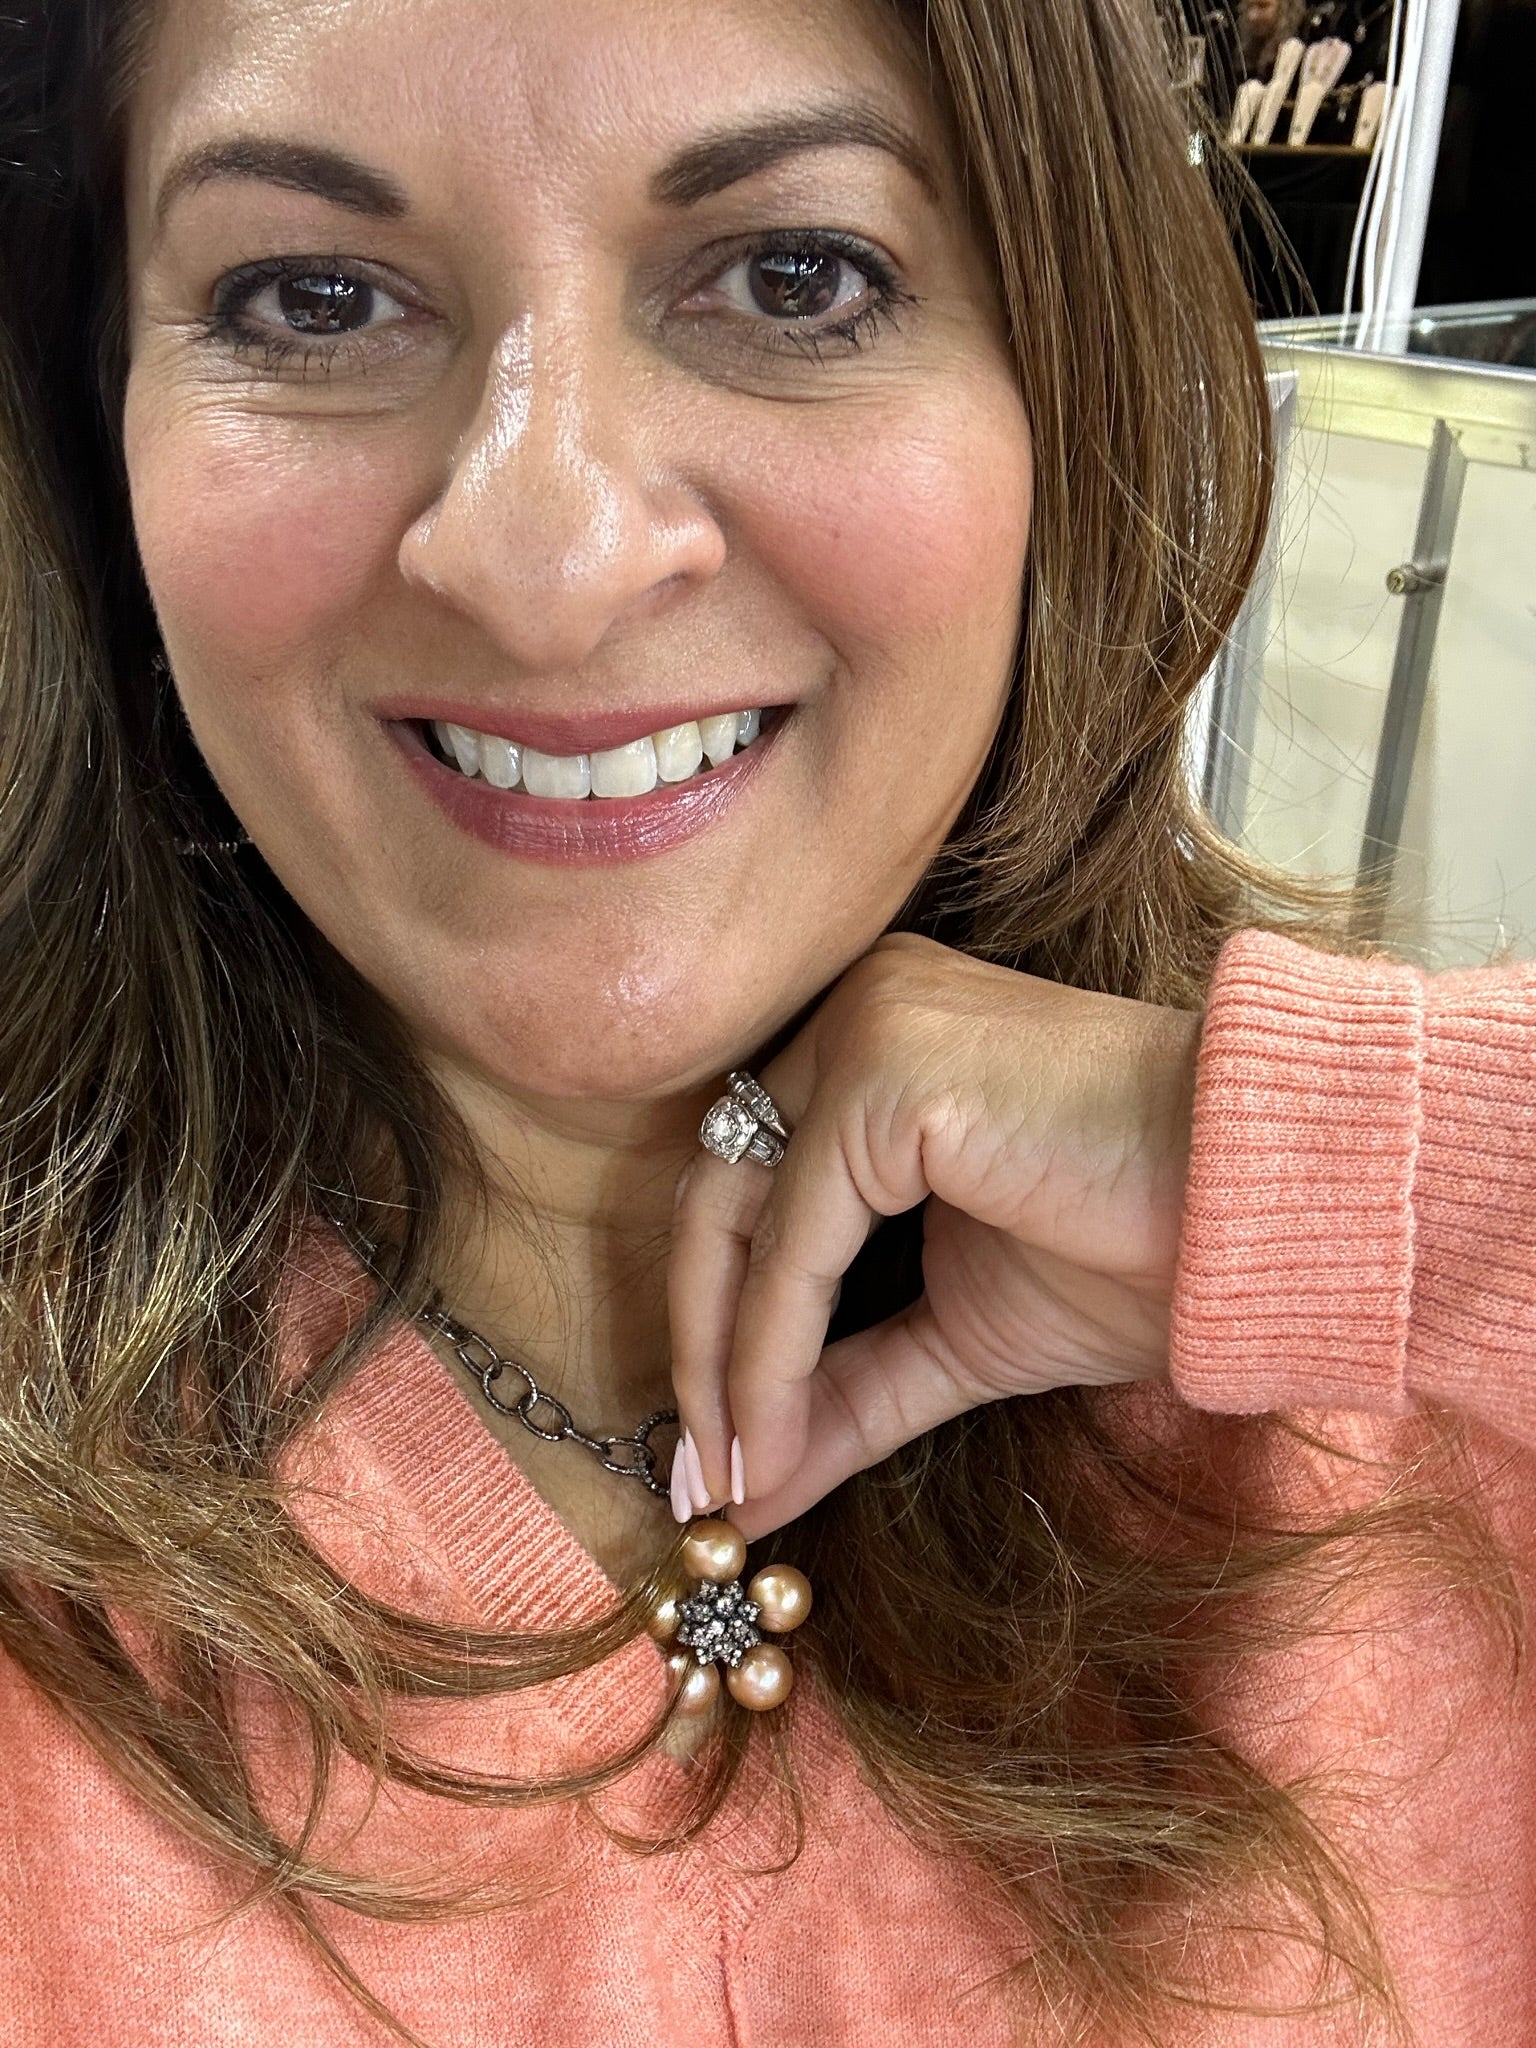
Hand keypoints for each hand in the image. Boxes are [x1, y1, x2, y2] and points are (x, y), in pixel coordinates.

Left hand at [667, 932, 1202, 1539]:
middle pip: (719, 1188)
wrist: (1263, 1216)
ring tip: (736, 1477)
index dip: (719, 1317)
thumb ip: (845, 1389)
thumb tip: (748, 1485)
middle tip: (703, 1481)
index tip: (717, 1452)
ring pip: (737, 1209)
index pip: (751, 1181)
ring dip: (722, 1359)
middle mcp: (859, 1010)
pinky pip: (793, 1236)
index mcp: (873, 1043)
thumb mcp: (957, 1334)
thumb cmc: (1137, 1251)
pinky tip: (774, 1437)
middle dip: (701, 1345)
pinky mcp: (887, 1071)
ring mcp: (869, 1026)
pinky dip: (768, 1349)